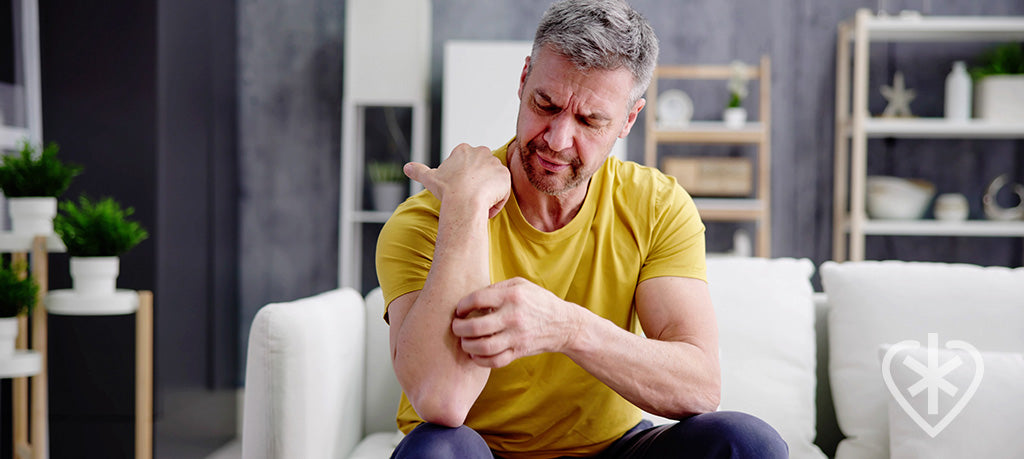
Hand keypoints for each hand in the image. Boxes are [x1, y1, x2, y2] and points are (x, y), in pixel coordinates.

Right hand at [404, 143, 510, 217]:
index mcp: (463, 149)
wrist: (464, 201)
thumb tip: (406, 168)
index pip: (467, 164)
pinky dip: (496, 200)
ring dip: (486, 193)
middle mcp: (481, 152)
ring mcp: (495, 163)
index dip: (462, 179)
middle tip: (467, 197)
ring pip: (491, 181)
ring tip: (476, 204)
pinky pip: (502, 191)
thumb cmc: (447, 190)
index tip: (458, 189)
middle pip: (481, 171)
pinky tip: (486, 206)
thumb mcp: (429, 178)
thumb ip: (418, 170)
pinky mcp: (505, 175)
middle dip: (476, 184)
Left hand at [451, 278, 582, 367]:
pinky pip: (494, 361)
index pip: (476, 300)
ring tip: (465, 341)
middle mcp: (513, 317)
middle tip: (456, 327)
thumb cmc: (538, 301)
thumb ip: (496, 288)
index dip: (462, 305)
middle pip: (475, 327)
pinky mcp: (519, 352)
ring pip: (483, 348)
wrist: (563, 324)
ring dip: (467, 346)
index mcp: (512, 296)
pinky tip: (476, 354)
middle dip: (459, 328)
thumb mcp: (520, 285)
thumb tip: (471, 298)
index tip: (459, 310)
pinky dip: (480, 360)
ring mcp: (516, 337)